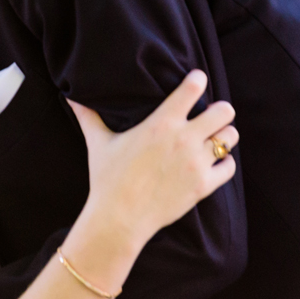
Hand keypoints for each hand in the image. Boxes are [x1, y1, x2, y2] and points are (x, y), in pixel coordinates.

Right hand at [69, 70, 237, 246]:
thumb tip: (69, 96)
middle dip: (221, 110)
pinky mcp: (203, 186)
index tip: (196, 81)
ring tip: (214, 138)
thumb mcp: (98, 143)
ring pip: (230, 137)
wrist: (119, 218)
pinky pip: (229, 167)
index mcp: (160, 124)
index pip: (193, 88)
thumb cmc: (107, 178)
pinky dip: (225, 163)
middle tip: (212, 114)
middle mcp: (183, 140)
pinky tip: (215, 163)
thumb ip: (88, 117)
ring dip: (224, 135)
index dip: (198, 80)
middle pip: (224, 111)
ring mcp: (196, 163)